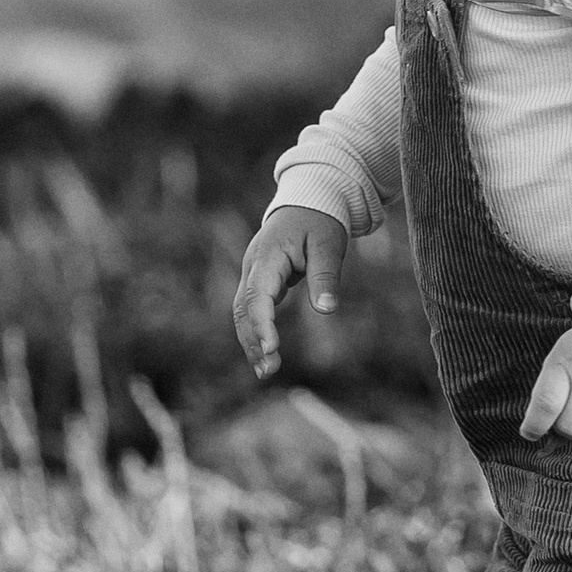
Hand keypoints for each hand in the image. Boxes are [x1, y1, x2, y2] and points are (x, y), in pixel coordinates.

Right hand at [232, 208, 349, 381]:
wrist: (307, 200)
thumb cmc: (319, 220)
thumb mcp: (328, 244)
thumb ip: (325, 276)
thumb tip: (326, 310)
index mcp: (268, 256)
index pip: (257, 294)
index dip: (261, 323)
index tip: (271, 348)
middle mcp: (253, 266)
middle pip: (242, 309)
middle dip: (253, 341)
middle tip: (269, 370)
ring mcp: (253, 274)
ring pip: (242, 313)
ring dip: (251, 342)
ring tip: (267, 371)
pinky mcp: (259, 281)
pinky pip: (251, 310)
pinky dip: (255, 333)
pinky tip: (266, 355)